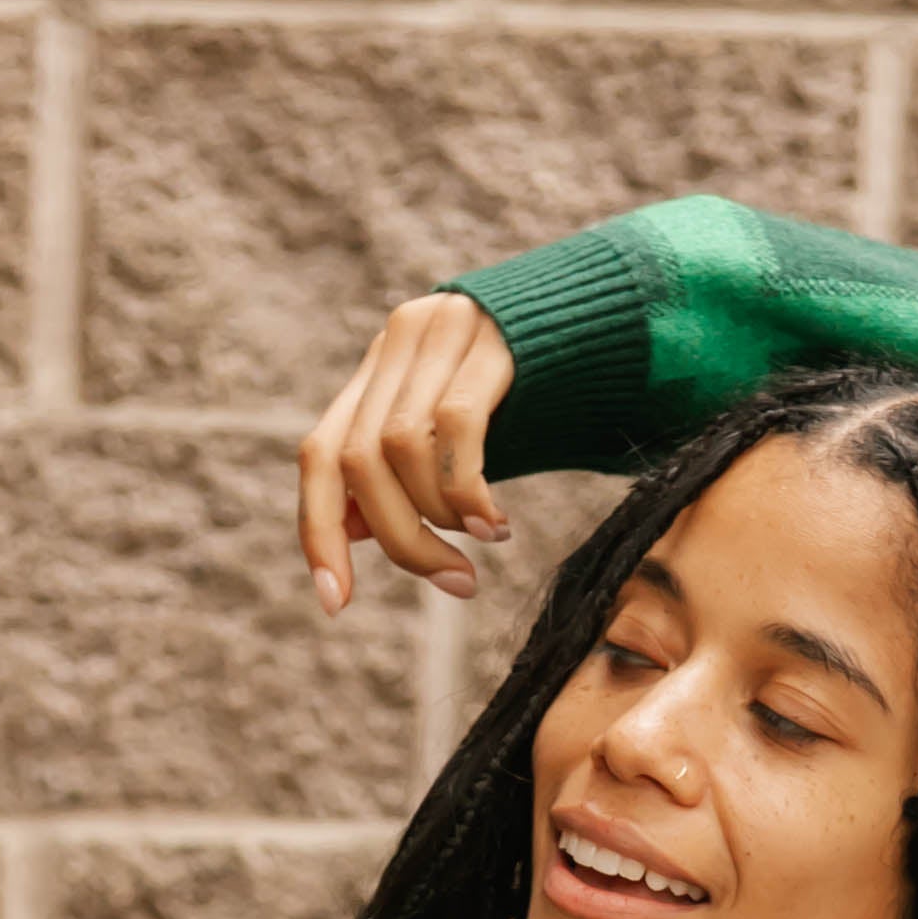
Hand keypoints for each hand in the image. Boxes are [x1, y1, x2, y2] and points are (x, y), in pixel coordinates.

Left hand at [299, 292, 515, 612]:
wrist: (598, 316)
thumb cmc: (527, 393)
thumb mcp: (451, 438)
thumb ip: (400, 473)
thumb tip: (350, 528)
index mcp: (378, 371)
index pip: (321, 455)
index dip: (319, 533)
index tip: (336, 602)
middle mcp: (399, 343)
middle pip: (360, 460)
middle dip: (401, 540)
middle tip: (455, 581)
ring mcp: (441, 331)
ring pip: (402, 446)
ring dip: (440, 517)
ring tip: (484, 540)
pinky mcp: (490, 338)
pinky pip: (457, 427)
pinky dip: (468, 491)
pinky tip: (496, 521)